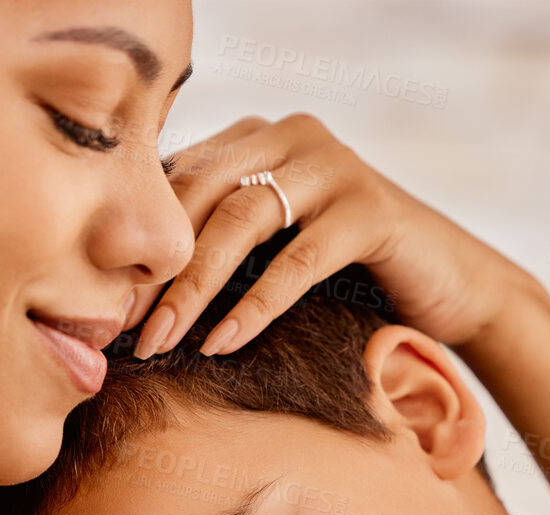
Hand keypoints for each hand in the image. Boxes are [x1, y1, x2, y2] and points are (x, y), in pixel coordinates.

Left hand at [129, 113, 537, 358]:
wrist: (449, 291)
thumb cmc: (344, 281)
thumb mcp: (267, 253)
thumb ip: (212, 246)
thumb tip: (125, 293)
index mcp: (254, 139)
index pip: (174, 181)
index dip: (136, 243)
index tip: (100, 304)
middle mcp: (290, 136)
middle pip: (199, 197)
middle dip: (155, 269)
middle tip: (122, 331)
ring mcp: (334, 165)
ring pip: (241, 222)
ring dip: (193, 289)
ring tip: (161, 343)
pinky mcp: (371, 207)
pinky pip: (297, 259)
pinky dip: (254, 305)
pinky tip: (222, 343)